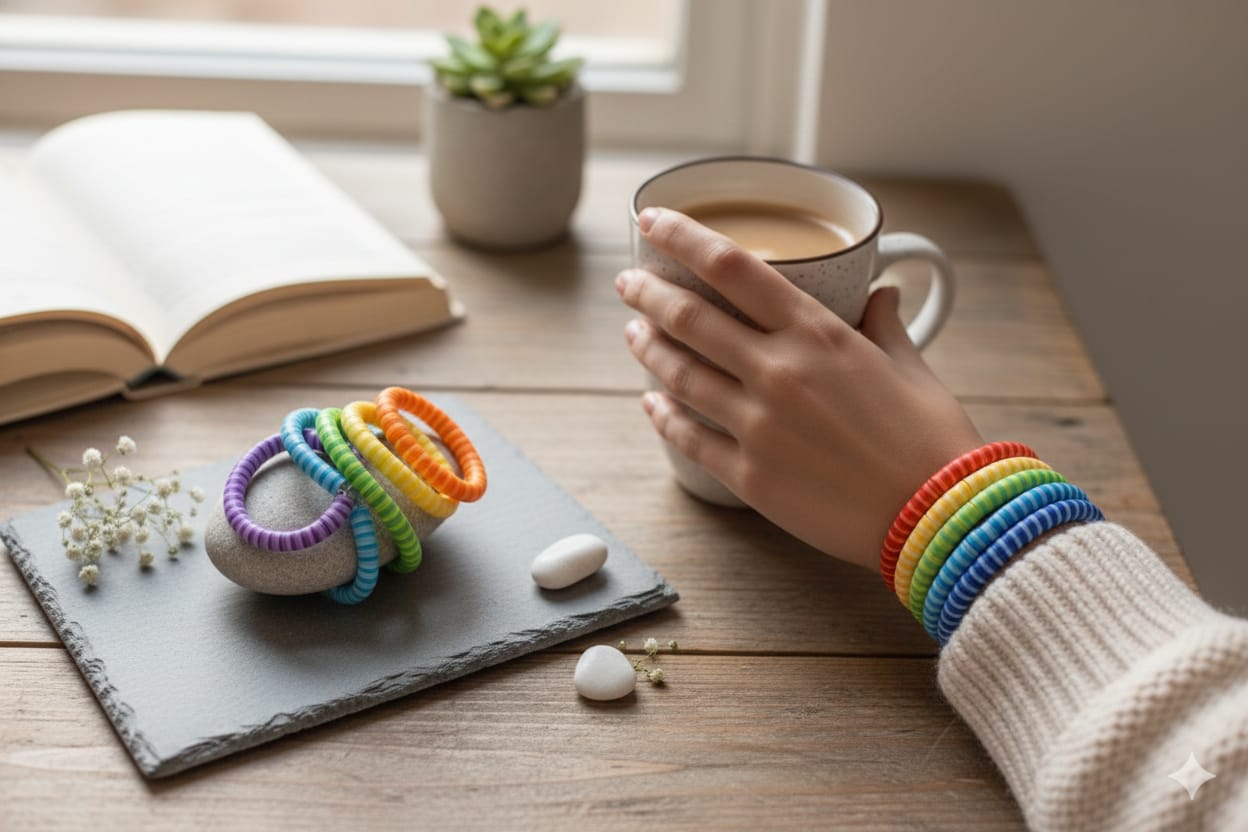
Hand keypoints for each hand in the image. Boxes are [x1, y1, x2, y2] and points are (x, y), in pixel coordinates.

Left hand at [617, 207, 983, 570]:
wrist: (939, 516)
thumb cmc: (931, 438)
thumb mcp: (909, 363)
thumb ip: (883, 323)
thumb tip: (881, 291)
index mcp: (817, 333)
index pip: (732, 266)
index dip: (682, 236)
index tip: (651, 219)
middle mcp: (779, 371)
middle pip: (690, 318)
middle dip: (648, 292)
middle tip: (627, 282)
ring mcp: (759, 425)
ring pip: (679, 374)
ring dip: (648, 347)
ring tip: (633, 332)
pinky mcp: (750, 475)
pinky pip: (689, 437)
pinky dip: (663, 416)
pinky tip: (651, 402)